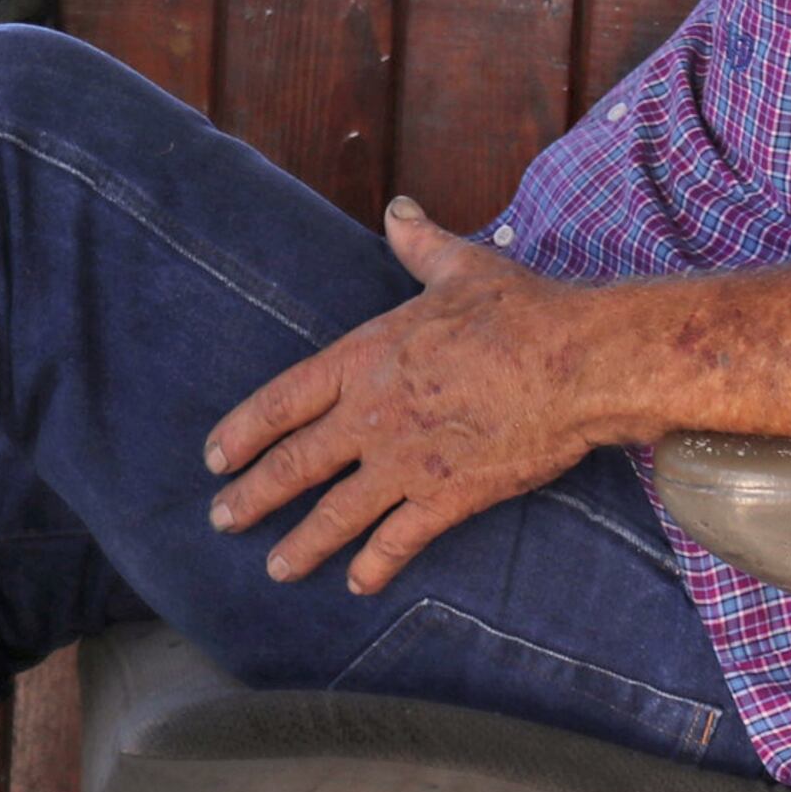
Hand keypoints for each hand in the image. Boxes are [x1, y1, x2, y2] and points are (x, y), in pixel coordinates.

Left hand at [202, 197, 605, 594]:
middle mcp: (372, 414)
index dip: (243, 432)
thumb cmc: (519, 311)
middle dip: (253, 496)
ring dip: (302, 544)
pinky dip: (375, 564)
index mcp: (364, 357)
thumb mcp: (458, 267)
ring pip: (337, 514)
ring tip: (276, 567)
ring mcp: (407, 460)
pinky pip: (399, 539)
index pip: (282, 402)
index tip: (215, 457)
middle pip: (295, 464)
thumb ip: (418, 244)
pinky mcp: (448, 496)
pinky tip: (358, 582)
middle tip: (222, 520)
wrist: (575, 364)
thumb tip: (400, 209)